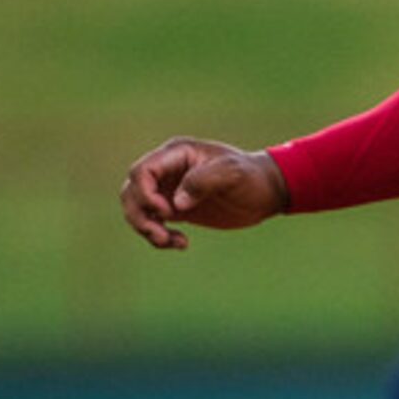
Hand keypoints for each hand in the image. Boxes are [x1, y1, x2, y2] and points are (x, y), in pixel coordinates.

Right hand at [119, 137, 287, 249]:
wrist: (267, 192)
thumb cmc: (252, 176)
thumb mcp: (232, 173)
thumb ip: (204, 180)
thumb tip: (176, 203)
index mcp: (176, 155)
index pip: (142, 172)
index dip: (145, 193)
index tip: (166, 211)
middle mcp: (167, 171)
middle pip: (131, 192)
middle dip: (140, 215)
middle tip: (162, 234)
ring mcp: (169, 190)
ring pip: (137, 209)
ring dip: (146, 229)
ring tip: (171, 242)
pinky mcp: (176, 209)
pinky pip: (153, 222)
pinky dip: (159, 236)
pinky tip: (181, 243)